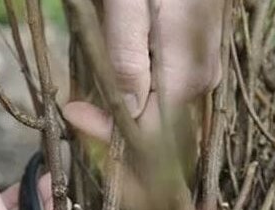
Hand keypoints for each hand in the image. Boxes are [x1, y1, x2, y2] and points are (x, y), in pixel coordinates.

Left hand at [64, 0, 224, 140]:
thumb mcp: (128, 4)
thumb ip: (127, 57)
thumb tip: (126, 112)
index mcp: (187, 75)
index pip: (148, 131)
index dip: (108, 129)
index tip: (72, 111)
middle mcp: (201, 80)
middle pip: (154, 123)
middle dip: (112, 120)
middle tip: (74, 107)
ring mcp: (202, 69)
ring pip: (158, 107)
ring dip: (122, 105)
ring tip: (90, 91)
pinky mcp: (197, 57)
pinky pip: (165, 87)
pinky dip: (137, 87)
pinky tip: (116, 72)